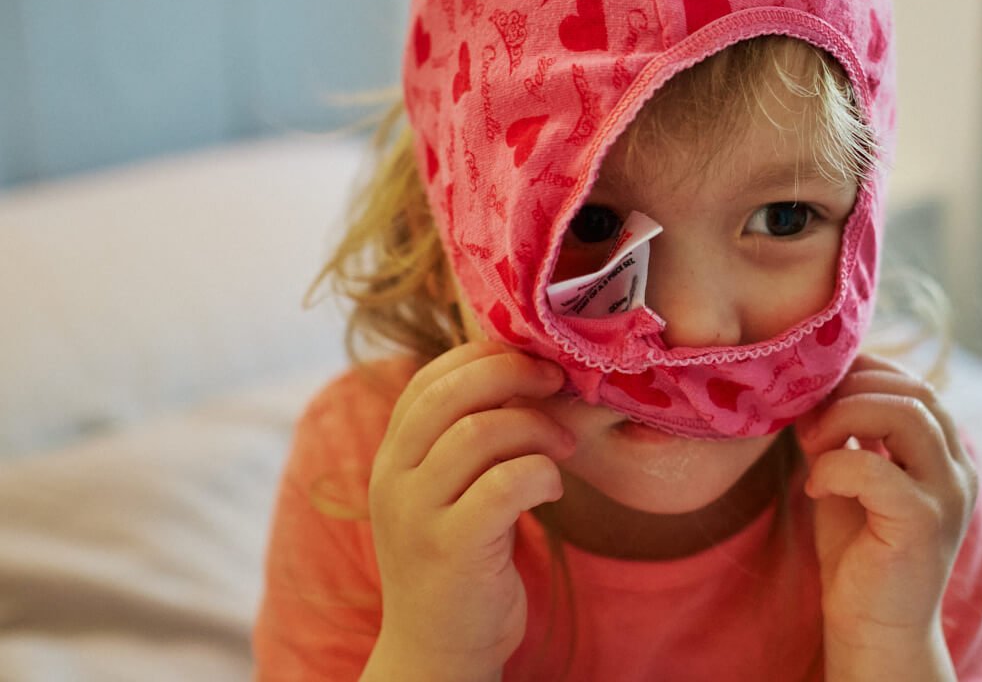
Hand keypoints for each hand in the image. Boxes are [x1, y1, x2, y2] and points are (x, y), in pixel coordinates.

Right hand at [361, 341, 574, 681]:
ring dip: (536, 428)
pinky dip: (540, 473)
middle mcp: (394, 478)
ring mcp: (417, 514)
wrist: (438, 650)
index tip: (532, 362)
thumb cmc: (461, 559)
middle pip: (451, 392)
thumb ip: (470, 437)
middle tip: (556, 384)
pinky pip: (503, 483)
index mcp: (393, 455)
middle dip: (513, 374)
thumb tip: (531, 373)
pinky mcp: (452, 549)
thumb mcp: (452, 489)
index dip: (484, 356)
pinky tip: (552, 487)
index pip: (429, 377)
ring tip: (563, 447)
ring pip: (479, 432)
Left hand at [795, 355, 976, 678]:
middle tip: (811, 419)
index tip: (822, 389)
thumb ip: (843, 434)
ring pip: (905, 414)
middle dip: (854, 390)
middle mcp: (958, 469)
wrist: (874, 628)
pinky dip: (835, 466)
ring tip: (813, 445)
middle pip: (915, 391)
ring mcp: (947, 494)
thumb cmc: (860, 555)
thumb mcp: (850, 478)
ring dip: (845, 417)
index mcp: (946, 455)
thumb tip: (813, 386)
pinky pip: (874, 467)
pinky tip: (817, 488)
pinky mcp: (923, 521)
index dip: (867, 373)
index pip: (917, 385)